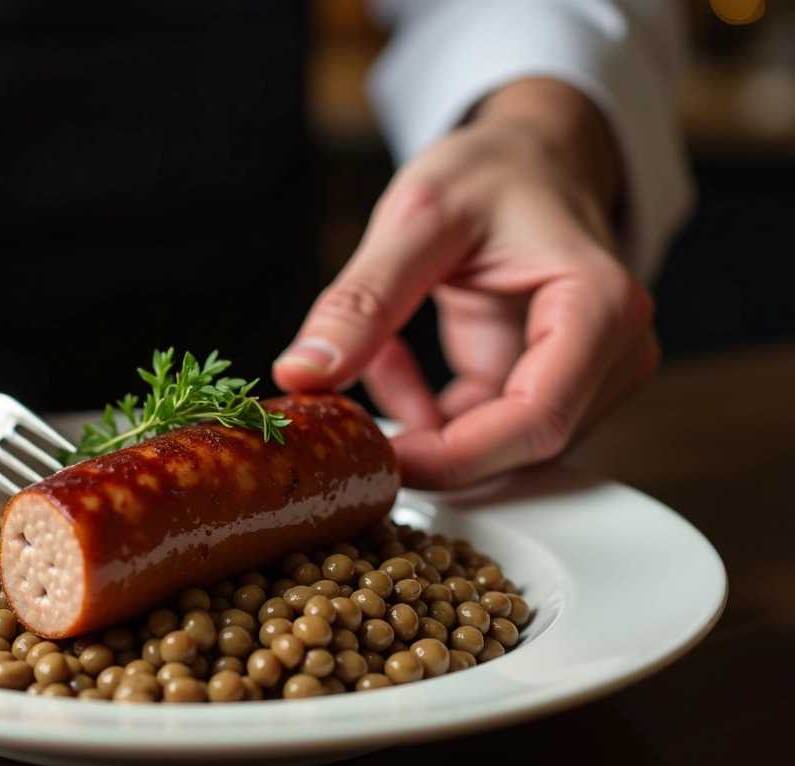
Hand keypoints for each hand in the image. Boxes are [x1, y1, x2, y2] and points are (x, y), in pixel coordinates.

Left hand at [273, 80, 656, 488]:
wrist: (531, 158)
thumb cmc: (494, 171)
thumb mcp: (418, 216)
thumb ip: (363, 299)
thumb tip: (304, 376)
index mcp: (600, 307)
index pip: (536, 420)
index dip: (455, 457)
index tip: (378, 457)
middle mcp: (610, 354)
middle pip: (519, 449)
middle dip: (429, 448)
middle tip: (345, 423)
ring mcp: (582, 380)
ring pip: (490, 449)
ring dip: (416, 420)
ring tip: (370, 350)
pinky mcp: (540, 389)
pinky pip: (472, 431)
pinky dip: (419, 406)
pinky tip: (391, 356)